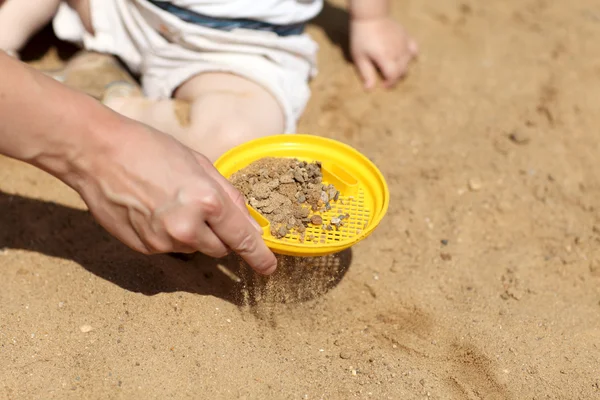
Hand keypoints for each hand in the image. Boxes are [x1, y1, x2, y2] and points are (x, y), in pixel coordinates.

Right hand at [68, 120, 276, 274]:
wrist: (98, 154)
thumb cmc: (151, 150)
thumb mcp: (200, 164)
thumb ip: (229, 196)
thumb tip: (250, 224)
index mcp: (207, 202)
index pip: (242, 239)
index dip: (259, 256)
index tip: (269, 268)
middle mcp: (187, 228)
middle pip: (221, 248)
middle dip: (220, 233)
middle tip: (203, 207)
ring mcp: (163, 242)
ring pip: (195, 248)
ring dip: (194, 234)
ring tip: (170, 202)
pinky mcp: (144, 248)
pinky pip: (170, 248)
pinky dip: (170, 235)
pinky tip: (153, 210)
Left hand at [350, 16, 417, 89]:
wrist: (370, 16)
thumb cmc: (361, 37)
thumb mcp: (359, 57)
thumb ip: (366, 73)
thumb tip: (370, 89)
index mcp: (385, 57)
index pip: (393, 76)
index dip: (389, 83)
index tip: (383, 86)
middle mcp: (397, 52)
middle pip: (402, 71)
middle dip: (395, 78)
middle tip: (386, 79)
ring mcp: (404, 44)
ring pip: (408, 62)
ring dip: (401, 69)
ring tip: (392, 68)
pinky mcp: (407, 37)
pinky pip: (414, 50)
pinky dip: (411, 56)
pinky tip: (405, 58)